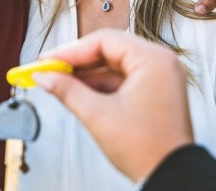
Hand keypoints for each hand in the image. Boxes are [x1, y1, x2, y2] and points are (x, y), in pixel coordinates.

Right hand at [31, 29, 193, 182]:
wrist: (170, 175)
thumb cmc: (148, 149)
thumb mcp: (98, 115)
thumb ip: (67, 90)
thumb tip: (45, 76)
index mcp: (153, 60)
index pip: (104, 41)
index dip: (70, 51)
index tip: (47, 60)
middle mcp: (161, 63)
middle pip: (110, 49)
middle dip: (77, 62)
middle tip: (50, 69)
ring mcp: (160, 77)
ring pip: (115, 65)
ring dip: (88, 75)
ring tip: (60, 83)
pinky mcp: (156, 91)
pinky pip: (124, 79)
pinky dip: (102, 85)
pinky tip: (80, 93)